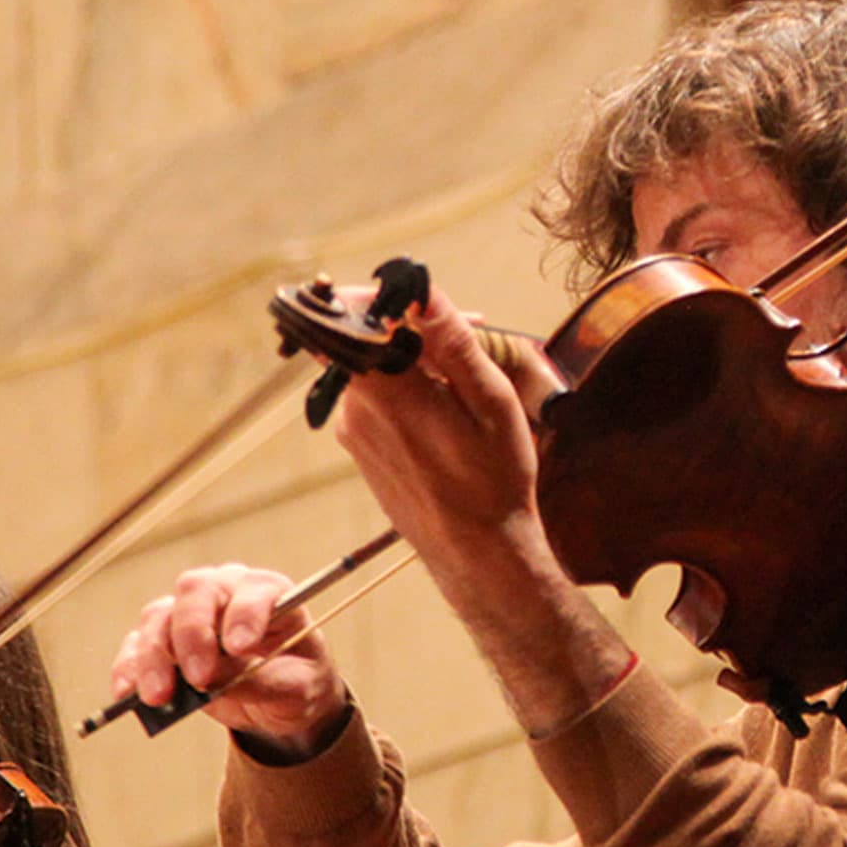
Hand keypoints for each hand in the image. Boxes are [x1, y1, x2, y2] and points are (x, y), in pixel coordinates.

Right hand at [111, 563, 350, 762]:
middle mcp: (223, 592)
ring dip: (154, 658)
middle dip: (192, 635)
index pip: (252, 590)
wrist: (278, 697)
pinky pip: (136, 646)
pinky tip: (126, 694)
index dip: (244, 614)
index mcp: (266, 592)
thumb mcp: (297, 688)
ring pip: (159, 617)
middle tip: (198, 677)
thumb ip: (262, 682)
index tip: (241, 648)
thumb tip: (214, 684)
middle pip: (195, 592)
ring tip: (158, 697)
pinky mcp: (163, 641)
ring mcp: (188, 613)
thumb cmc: (294, 679)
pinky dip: (128, 669)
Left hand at [335, 289, 554, 595]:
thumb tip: (423, 293)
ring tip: (466, 374)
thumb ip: (453, 343)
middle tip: (470, 328)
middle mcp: (357, 409)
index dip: (385, 295)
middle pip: (369, 339)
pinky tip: (447, 405)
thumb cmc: (494, 480)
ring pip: (374, 367)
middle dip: (413, 325)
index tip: (419, 293)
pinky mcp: (358, 446)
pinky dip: (406, 387)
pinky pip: (376, 396)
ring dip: (414, 358)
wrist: (476, 554)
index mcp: (387, 393)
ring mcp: (352, 430)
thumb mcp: (491, 403)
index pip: (356, 317)